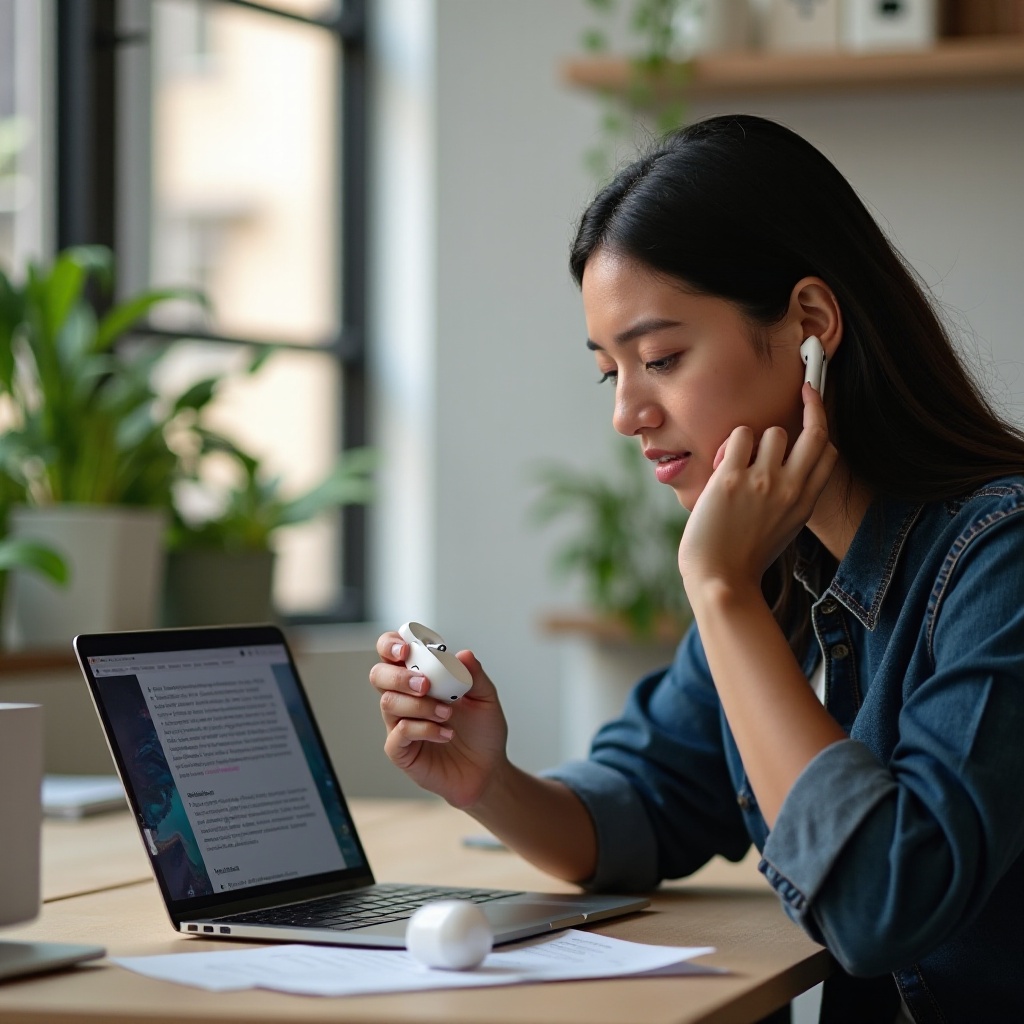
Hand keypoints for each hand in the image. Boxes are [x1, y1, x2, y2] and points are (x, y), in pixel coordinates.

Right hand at [369, 631, 509, 808]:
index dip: (390, 645)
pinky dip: (424, 729)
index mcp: (420, 678)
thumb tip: (463, 655)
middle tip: (425, 684)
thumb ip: (476, 675)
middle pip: (379, 675)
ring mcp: (399, 724)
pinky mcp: (400, 750)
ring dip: (420, 705)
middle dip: (399, 676)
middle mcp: (405, 698)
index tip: (405, 648)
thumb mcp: (486, 699)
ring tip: (447, 714)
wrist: (487, 770)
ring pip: (388, 703)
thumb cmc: (482, 733)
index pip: (392, 653)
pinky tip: (445, 733)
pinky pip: (399, 733)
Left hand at [678, 383, 837, 591]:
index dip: (823, 426)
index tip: (814, 408)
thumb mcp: (782, 527)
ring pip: (772, 432)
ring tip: (737, 465)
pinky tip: (722, 465)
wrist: (721, 580)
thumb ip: (789, 497)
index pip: (828, 452)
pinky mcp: (733, 479)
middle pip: (816, 433)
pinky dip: (730, 445)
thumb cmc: (743, 557)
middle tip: (805, 388)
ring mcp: (764, 482)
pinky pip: (740, 436)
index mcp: (805, 502)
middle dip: (813, 404)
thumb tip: (783, 466)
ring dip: (754, 441)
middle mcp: (792, 489)